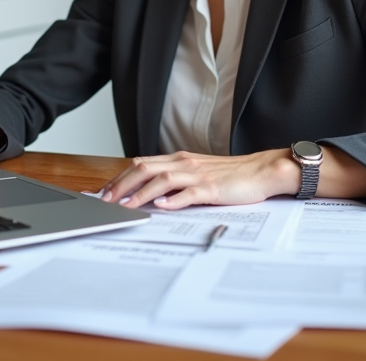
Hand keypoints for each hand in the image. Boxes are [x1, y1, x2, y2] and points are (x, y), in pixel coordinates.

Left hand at [99, 149, 297, 209]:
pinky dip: (173, 200)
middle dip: (122, 184)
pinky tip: (162, 207)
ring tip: (126, 205)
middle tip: (105, 200)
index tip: (104, 191)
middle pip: (145, 168)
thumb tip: (151, 193)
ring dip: (141, 193)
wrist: (261, 171)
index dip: (120, 177)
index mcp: (180, 160)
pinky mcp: (213, 188)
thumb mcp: (198, 174)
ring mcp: (198, 175)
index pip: (141, 164)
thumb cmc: (231, 176)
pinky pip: (189, 193)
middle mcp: (185, 163)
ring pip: (162, 179)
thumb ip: (176, 180)